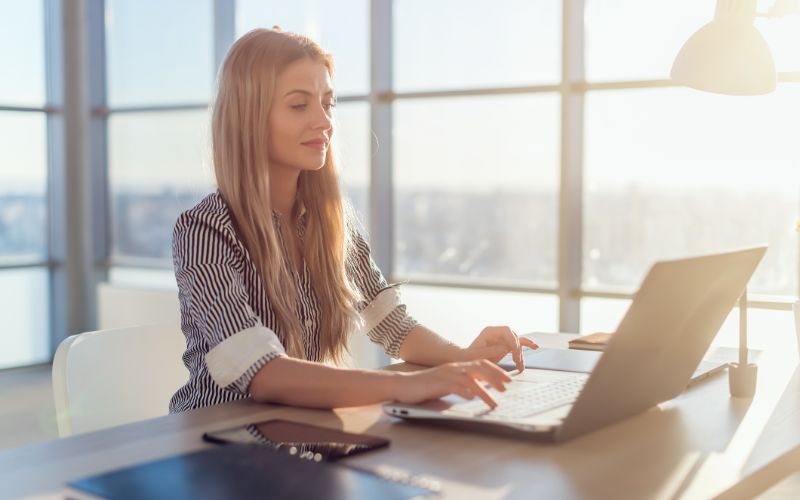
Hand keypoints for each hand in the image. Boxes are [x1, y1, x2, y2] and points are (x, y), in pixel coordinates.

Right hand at [393, 360, 511, 408]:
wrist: (403, 385)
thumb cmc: (425, 386)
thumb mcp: (446, 383)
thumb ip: (461, 384)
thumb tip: (477, 391)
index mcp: (457, 366)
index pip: (481, 364)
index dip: (496, 371)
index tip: (508, 379)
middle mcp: (453, 368)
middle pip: (479, 368)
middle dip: (495, 378)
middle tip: (507, 388)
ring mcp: (446, 375)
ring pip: (470, 379)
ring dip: (484, 391)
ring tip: (494, 402)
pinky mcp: (437, 384)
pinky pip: (454, 386)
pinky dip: (465, 391)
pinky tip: (472, 398)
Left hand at [463, 326, 538, 371]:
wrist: (466, 362)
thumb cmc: (469, 359)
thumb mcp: (477, 356)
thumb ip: (491, 350)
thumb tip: (506, 348)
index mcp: (489, 331)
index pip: (506, 330)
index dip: (513, 340)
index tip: (514, 353)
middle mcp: (497, 333)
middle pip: (514, 337)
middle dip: (517, 349)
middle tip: (517, 362)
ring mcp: (502, 338)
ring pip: (517, 343)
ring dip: (520, 354)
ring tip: (520, 366)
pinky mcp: (505, 345)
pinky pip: (518, 343)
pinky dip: (526, 344)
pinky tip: (535, 346)